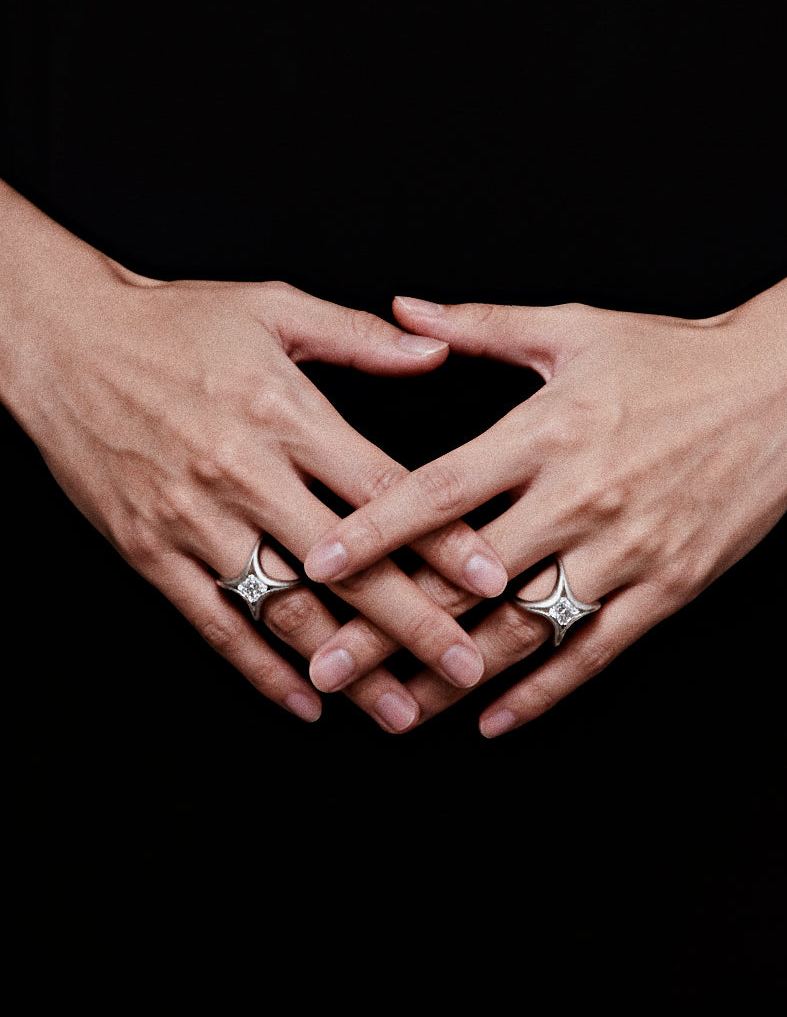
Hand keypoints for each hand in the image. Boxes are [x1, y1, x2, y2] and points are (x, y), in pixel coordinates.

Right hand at [0, 185, 508, 729]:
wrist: (63, 342)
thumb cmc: (173, 323)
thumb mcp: (272, 308)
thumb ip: (359, 338)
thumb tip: (435, 352)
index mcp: (284, 412)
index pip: (382, 489)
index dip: (442, 537)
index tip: (492, 577)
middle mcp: (244, 472)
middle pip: (347, 564)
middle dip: (413, 622)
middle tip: (465, 665)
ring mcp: (194, 518)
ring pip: (286, 607)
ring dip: (347, 664)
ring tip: (397, 708)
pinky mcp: (151, 550)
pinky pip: (215, 622)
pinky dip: (260, 667)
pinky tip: (305, 699)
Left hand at [304, 280, 786, 734]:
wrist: (781, 388)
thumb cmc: (672, 356)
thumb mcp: (573, 329)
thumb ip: (480, 326)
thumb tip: (402, 308)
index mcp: (547, 432)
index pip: (440, 492)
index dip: (373, 533)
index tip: (318, 567)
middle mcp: (580, 497)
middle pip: (467, 578)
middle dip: (390, 626)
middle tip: (327, 663)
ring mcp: (626, 550)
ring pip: (524, 628)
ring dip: (454, 674)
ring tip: (394, 710)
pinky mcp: (668, 586)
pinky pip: (596, 651)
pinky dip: (544, 691)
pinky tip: (494, 718)